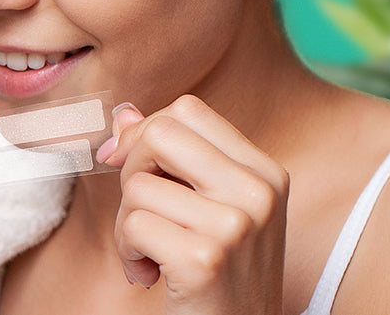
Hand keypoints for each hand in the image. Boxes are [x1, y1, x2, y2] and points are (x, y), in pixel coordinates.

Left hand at [97, 95, 288, 314]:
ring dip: (127, 225)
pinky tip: (151, 275)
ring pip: (138, 185)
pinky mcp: (204, 259)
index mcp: (265, 172)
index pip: (188, 110)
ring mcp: (235, 224)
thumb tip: (124, 112)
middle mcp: (259, 192)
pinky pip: (133, 226)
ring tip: (152, 254)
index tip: (135, 169)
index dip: (145, 134)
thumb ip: (173, 159)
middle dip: (132, 171)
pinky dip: (127, 253)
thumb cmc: (220, 279)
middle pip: (161, 133)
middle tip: (143, 213)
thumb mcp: (210, 211)